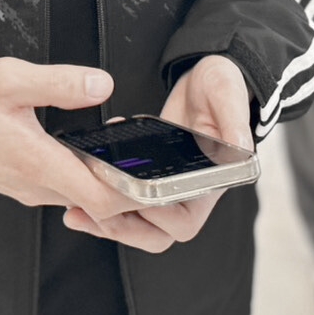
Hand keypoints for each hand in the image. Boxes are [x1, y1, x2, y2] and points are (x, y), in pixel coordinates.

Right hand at [0, 59, 135, 217]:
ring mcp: (28, 188)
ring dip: (105, 180)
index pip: (102, 201)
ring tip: (122, 147)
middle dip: (127, 185)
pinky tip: (90, 149)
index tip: (154, 171)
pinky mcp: (21, 182)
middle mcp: (36, 186)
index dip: (133, 192)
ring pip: (80, 198)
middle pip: (97, 205)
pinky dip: (82, 175)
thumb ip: (59, 82)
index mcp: (38, 164)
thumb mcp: (9, 78)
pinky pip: (62, 188)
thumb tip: (102, 85)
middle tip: (148, 154)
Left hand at [63, 55, 252, 254]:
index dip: (155, 218)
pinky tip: (76, 187)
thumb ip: (233, 115)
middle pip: (155, 233)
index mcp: (213, 182)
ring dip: (105, 223)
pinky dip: (101, 203)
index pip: (183, 220)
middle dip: (120, 227)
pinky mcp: (148, 182)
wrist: (203, 81)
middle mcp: (190, 195)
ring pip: (137, 226)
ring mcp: (167, 192)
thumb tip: (240, 144)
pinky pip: (125, 206)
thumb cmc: (220, 86)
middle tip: (87, 210)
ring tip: (74, 210)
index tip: (125, 200)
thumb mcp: (226, 90)